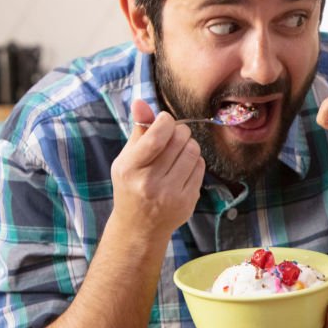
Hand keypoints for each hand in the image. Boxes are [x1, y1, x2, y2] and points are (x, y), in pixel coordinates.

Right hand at [110, 100, 204, 238]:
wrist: (139, 226)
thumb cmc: (131, 185)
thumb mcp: (126, 158)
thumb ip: (138, 130)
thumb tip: (141, 101)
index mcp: (130, 169)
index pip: (157, 136)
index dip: (166, 121)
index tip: (164, 121)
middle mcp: (150, 183)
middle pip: (179, 139)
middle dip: (179, 131)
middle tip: (173, 136)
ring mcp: (170, 195)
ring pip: (193, 151)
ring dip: (189, 145)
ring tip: (177, 151)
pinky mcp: (187, 201)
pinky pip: (200, 167)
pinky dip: (194, 161)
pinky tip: (182, 167)